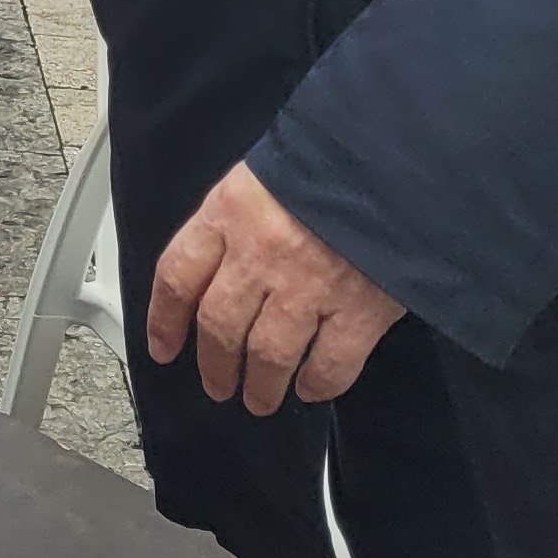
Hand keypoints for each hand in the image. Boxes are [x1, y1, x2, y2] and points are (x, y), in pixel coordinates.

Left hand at [144, 163, 404, 415]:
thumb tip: (217, 269)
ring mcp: (310, 285)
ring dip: (261, 386)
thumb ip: (235, 221)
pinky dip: (318, 383)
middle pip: (219, 326)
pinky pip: (330, 364)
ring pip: (269, 355)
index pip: (177, 275)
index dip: (164, 319)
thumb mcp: (261, 175)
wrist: (395, 158)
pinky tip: (312, 388)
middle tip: (217, 385)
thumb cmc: (325, 159)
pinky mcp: (360, 309)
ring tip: (260, 398)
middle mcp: (261, 254)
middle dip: (214, 365)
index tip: (162, 348)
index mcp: (230, 213)